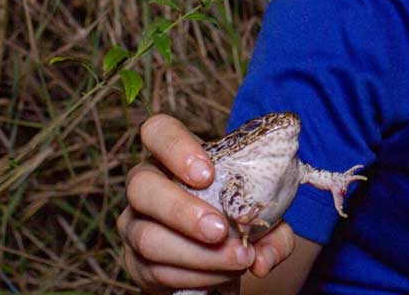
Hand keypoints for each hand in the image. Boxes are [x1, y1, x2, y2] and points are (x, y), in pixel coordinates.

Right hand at [118, 113, 294, 291]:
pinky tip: (223, 275)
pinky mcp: (136, 262)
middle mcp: (146, 185)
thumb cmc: (239, 213)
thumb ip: (273, 230)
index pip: (157, 131)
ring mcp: (135, 224)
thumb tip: (263, 259)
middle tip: (220, 230)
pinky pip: (156, 271)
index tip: (207, 173)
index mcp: (173, 156)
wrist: (221, 251)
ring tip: (238, 259)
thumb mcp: (265, 210)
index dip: (176, 148)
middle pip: (141, 187)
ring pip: (148, 237)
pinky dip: (195, 276)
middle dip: (182, 211)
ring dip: (197, 254)